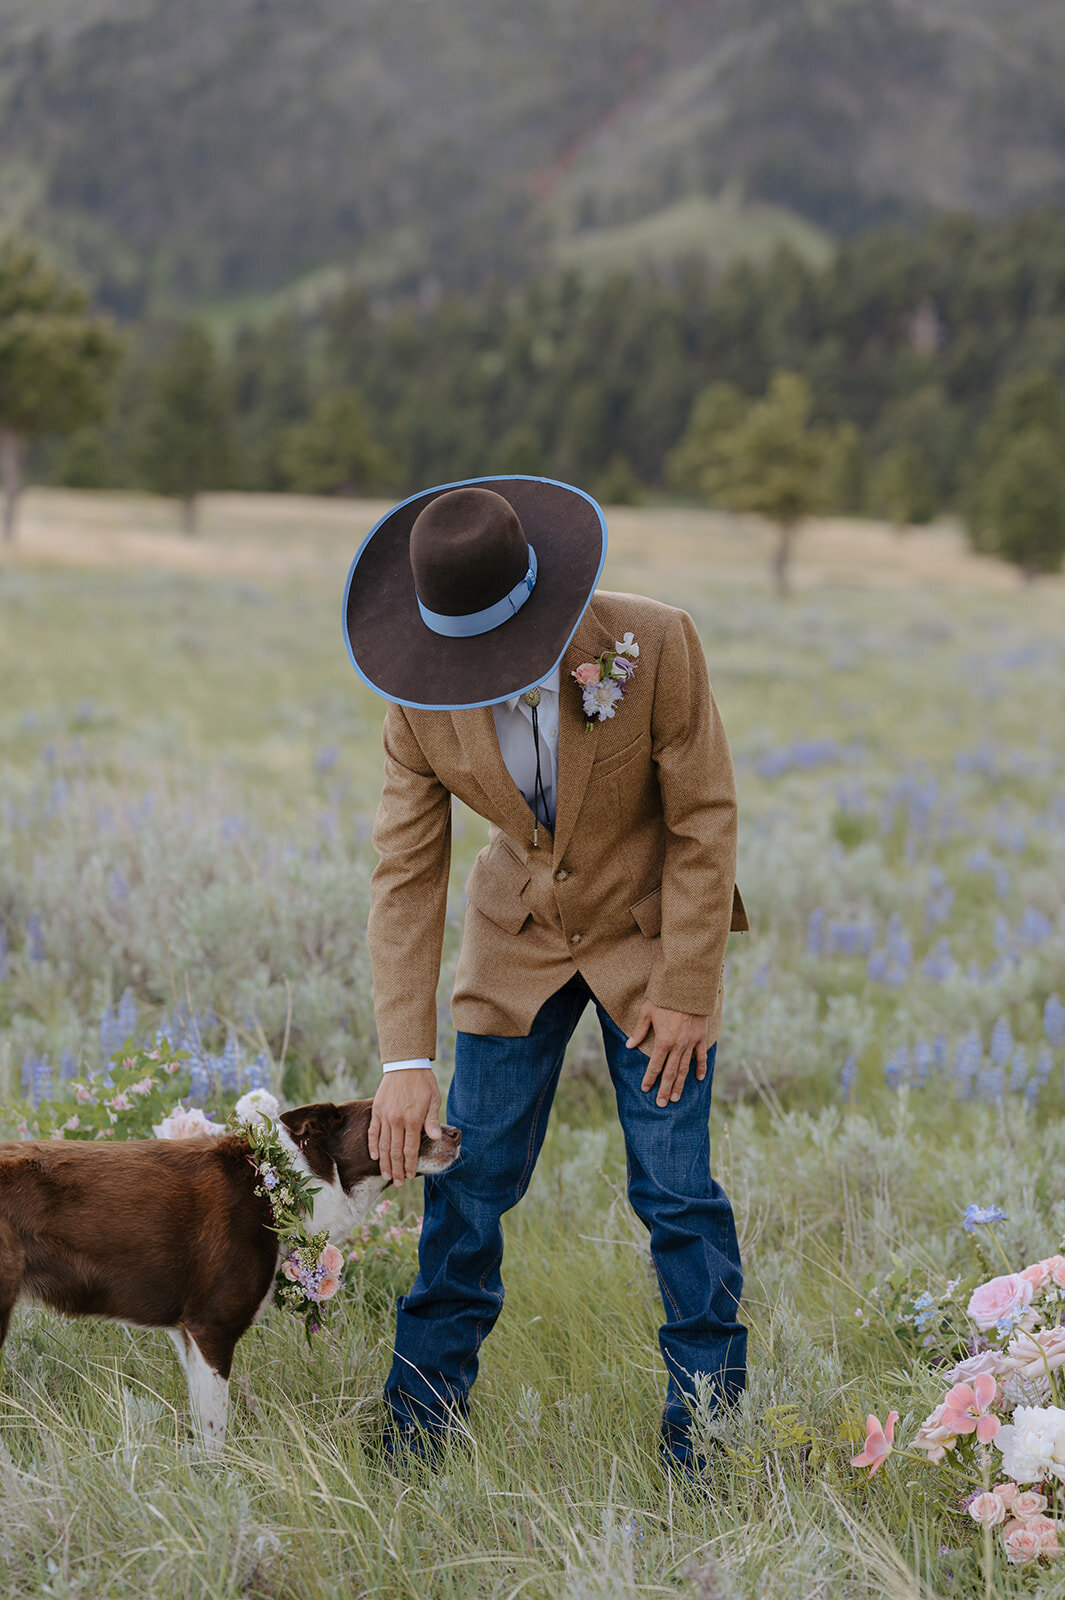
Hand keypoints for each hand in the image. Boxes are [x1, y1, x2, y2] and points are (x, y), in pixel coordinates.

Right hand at [369, 1069, 441, 1185]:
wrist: (405, 1065)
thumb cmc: (423, 1083)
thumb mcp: (434, 1100)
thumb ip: (432, 1120)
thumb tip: (435, 1138)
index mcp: (413, 1119)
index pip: (410, 1149)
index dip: (409, 1165)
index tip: (409, 1176)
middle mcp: (397, 1120)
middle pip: (396, 1151)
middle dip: (397, 1169)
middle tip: (398, 1184)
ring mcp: (385, 1116)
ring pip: (383, 1145)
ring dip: (385, 1162)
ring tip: (386, 1176)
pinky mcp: (377, 1111)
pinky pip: (373, 1132)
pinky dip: (373, 1145)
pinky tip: (375, 1157)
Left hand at [626, 1004, 707, 1106]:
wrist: (688, 988)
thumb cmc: (665, 998)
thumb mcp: (647, 1012)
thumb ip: (639, 1031)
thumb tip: (629, 1045)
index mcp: (663, 1041)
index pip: (655, 1065)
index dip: (650, 1078)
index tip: (646, 1089)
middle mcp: (678, 1046)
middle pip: (670, 1072)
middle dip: (665, 1089)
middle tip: (661, 1103)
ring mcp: (691, 1043)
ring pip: (685, 1069)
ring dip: (680, 1085)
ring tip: (676, 1098)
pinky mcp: (700, 1038)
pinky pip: (701, 1057)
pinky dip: (700, 1068)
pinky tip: (699, 1079)